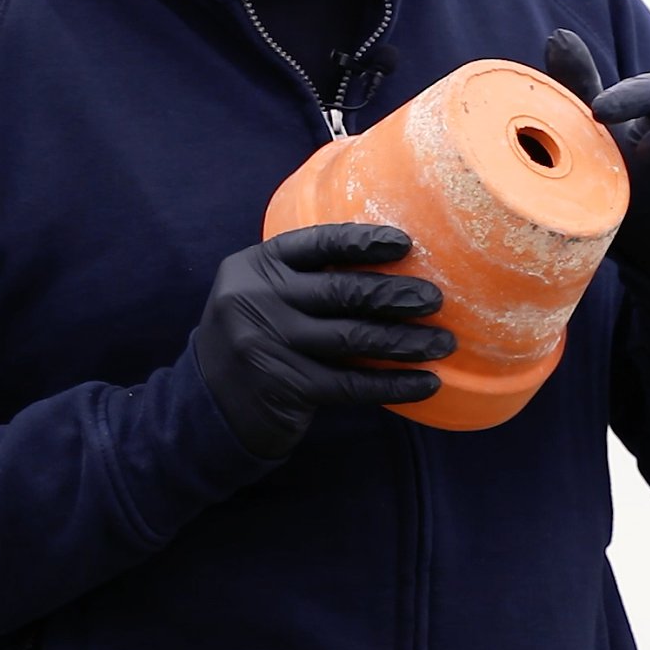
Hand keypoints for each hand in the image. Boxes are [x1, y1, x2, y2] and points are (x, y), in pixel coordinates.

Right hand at [194, 223, 454, 458]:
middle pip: (341, 291)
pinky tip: (427, 383)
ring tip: (443, 342)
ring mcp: (269, 344)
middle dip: (395, 294)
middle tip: (435, 299)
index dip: (362, 242)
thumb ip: (303, 278)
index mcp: (254, 266)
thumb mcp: (260, 296)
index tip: (405, 244)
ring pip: (353, 338)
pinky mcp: (285, 387)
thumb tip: (388, 264)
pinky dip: (393, 384)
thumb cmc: (254, 341)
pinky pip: (352, 383)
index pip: (316, 244)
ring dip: (406, 341)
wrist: (206, 407)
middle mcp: (257, 300)